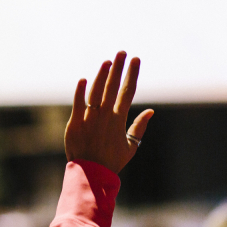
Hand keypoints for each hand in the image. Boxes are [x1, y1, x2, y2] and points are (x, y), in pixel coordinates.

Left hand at [64, 51, 153, 173]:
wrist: (91, 174)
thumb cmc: (112, 161)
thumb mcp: (131, 146)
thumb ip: (140, 127)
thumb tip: (151, 111)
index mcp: (119, 119)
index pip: (127, 91)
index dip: (132, 74)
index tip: (136, 60)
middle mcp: (105, 115)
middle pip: (112, 86)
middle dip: (119, 67)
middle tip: (122, 52)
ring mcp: (89, 118)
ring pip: (96, 91)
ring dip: (102, 74)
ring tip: (108, 62)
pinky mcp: (75, 123)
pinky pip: (77, 103)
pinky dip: (80, 91)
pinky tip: (84, 79)